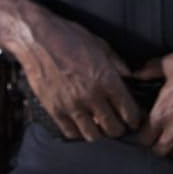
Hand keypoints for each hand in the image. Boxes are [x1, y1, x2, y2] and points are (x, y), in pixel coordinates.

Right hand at [13, 12, 140, 141]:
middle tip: (120, 126)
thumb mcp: (102, 46)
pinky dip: (79, 132)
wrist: (38, 40)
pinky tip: (82, 125)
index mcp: (106, 79)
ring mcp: (71, 105)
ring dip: (100, 133)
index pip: (128, 110)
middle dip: (119, 129)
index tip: (134, 120)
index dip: (134, 118)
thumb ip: (118, 64)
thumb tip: (130, 77)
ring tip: (101, 127)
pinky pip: (70, 133)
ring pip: (92, 135)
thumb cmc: (70, 38)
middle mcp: (91, 96)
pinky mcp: (54, 110)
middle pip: (112, 127)